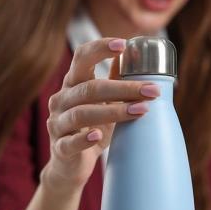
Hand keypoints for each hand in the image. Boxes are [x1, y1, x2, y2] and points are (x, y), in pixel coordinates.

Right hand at [43, 38, 160, 191]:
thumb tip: (132, 53)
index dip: (100, 48)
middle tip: (152, 91)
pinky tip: (98, 136)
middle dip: (124, 88)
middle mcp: (61, 100)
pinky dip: (83, 139)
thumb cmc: (91, 129)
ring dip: (114, 111)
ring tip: (141, 110)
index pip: (82, 58)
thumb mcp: (104, 103)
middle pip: (90, 88)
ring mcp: (58, 124)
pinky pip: (70, 142)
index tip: (124, 44)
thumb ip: (114, 80)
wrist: (71, 166)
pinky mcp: (60, 148)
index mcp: (72, 84)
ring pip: (82, 113)